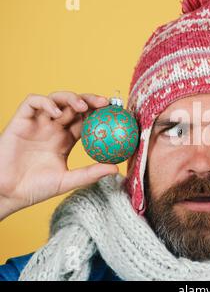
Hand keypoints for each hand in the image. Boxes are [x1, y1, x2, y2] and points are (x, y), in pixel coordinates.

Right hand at [0, 92, 118, 218]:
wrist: (8, 193)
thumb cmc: (36, 189)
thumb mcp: (68, 180)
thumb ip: (90, 173)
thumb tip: (115, 168)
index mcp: (66, 139)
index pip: (86, 119)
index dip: (100, 113)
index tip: (116, 113)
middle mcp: (53, 127)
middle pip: (74, 105)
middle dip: (90, 100)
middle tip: (105, 103)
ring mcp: (37, 123)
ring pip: (56, 99)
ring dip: (71, 98)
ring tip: (82, 106)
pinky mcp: (20, 121)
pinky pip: (32, 103)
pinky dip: (45, 102)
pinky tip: (56, 112)